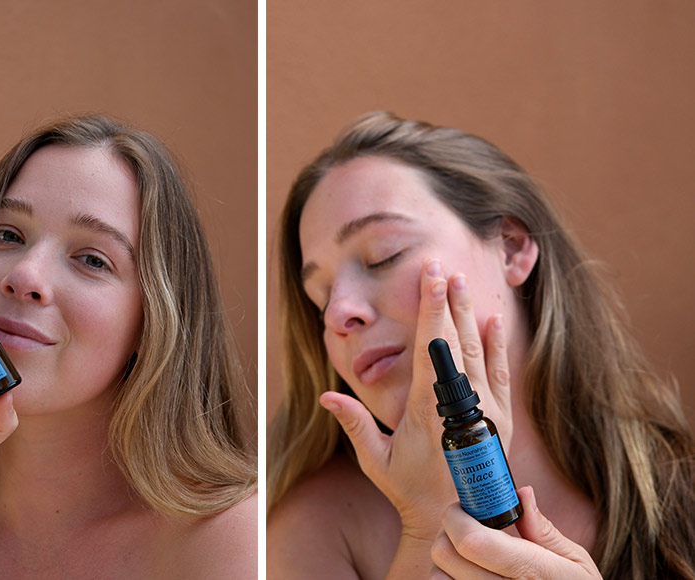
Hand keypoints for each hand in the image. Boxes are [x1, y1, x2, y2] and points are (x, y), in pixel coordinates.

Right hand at [318, 259, 513, 538]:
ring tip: (462, 283)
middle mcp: (462, 406)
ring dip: (470, 315)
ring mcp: (486, 412)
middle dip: (449, 302)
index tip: (431, 279)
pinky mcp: (501, 419)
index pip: (432, 349)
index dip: (432, 311)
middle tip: (443, 267)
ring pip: (479, 353)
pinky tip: (493, 321)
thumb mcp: (377, 461)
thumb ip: (354, 425)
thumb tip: (327, 396)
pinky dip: (497, 346)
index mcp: (429, 411)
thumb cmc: (411, 489)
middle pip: (457, 343)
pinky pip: (500, 375)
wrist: (459, 518)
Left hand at [430, 486, 601, 578]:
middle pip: (445, 555)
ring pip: (437, 576)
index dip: (456, 517)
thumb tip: (522, 492)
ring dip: (445, 561)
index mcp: (531, 572)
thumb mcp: (576, 563)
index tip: (462, 507)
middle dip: (447, 531)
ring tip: (469, 555)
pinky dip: (448, 579)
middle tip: (464, 526)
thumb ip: (544, 530)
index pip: (471, 540)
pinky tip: (468, 574)